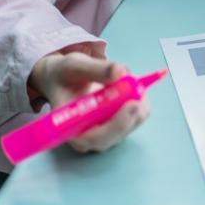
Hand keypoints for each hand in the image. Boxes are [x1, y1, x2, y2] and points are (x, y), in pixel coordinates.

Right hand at [29, 52, 149, 153]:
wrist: (64, 78)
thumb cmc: (63, 75)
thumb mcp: (73, 66)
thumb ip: (95, 69)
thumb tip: (120, 72)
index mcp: (69, 128)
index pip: (94, 138)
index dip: (116, 125)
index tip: (132, 104)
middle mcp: (88, 136)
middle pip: (116, 135)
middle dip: (132, 112)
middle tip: (140, 89)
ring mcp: (105, 132)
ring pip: (132, 123)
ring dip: (137, 100)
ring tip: (127, 77)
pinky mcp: (119, 124)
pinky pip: (138, 114)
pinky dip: (140, 97)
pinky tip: (131, 83)